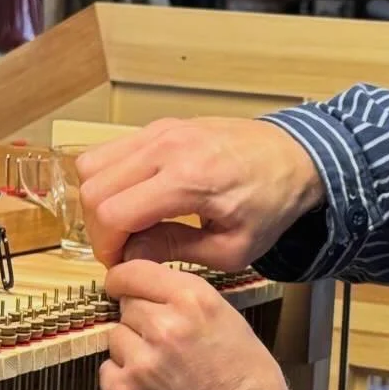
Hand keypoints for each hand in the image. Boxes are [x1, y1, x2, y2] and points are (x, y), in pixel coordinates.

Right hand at [77, 117, 323, 268]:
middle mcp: (167, 147)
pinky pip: (111, 150)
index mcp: (188, 180)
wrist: (295, 157)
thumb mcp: (232, 248)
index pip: (113, 213)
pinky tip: (137, 199)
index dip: (107, 246)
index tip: (120, 263)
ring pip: (92, 165)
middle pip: (94, 189)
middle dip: (99, 227)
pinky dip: (111, 178)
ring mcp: (161, 131)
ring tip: (127, 223)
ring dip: (100, 200)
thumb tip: (129, 256)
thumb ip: (175, 250)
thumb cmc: (270, 205)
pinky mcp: (160, 126)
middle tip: (122, 247)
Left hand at [100, 260, 300, 389]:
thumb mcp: (230, 323)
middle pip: (126, 306)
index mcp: (195, 300)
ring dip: (132, 350)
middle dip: (139, 320)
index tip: (120, 286)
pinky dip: (123, 379)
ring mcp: (141, 360)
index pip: (135, 271)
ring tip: (161, 371)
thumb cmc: (248, 384)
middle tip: (163, 344)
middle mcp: (165, 324)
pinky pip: (108, 370)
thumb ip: (188, 302)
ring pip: (116, 337)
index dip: (124, 279)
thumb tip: (152, 293)